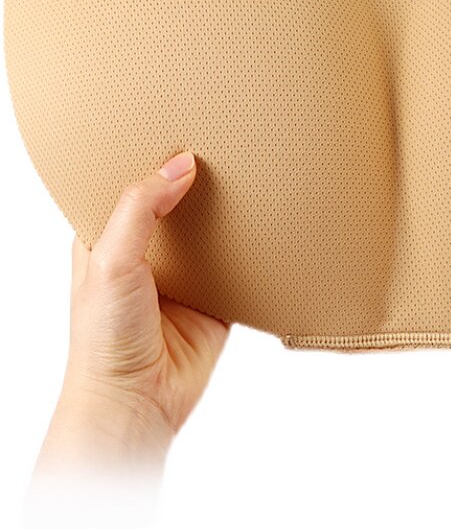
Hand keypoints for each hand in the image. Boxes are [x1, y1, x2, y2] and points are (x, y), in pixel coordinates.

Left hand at [33, 151, 231, 483]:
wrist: (139, 400)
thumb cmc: (104, 339)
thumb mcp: (111, 261)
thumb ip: (141, 209)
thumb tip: (179, 165)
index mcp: (110, 238)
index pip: (130, 185)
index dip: (148, 158)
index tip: (175, 128)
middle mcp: (149, 253)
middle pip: (178, 204)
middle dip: (196, 180)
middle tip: (221, 144)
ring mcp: (185, 276)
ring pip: (213, 232)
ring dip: (228, 212)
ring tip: (250, 175)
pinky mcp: (216, 299)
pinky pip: (240, 266)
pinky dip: (254, 251)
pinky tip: (267, 227)